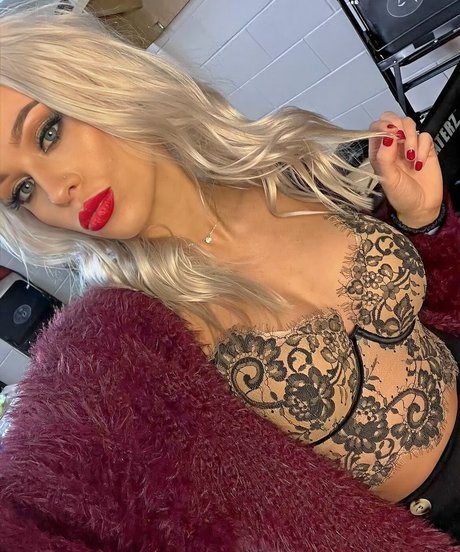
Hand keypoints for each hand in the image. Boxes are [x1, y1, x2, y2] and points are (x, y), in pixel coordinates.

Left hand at [368, 112, 442, 227]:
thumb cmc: (401, 196)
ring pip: (409, 124)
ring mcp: (409, 145)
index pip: (375, 127)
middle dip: (398, 126)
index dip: (382, 126)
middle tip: (401, 140)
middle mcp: (392, 146)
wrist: (421, 207)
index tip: (390, 134)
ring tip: (411, 158)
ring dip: (411, 139)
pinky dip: (423, 148)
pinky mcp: (425, 148)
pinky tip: (419, 164)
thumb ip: (384, 157)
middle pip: (392, 119)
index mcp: (378, 152)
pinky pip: (425, 135)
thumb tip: (386, 135)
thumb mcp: (388, 179)